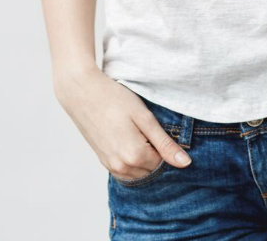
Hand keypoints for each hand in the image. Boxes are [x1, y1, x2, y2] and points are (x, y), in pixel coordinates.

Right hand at [55, 66, 191, 180]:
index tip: (155, 128)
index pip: (163, 163)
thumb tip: (185, 164)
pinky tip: (129, 139)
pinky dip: (132, 161)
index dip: (164, 145)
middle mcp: (122, 166)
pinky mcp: (103, 161)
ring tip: (137, 132)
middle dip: (155, 153)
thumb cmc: (114, 99)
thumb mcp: (144, 117)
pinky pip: (125, 171)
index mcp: (135, 155)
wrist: (81, 93)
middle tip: (146, 128)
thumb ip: (165, 143)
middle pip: (151, 169)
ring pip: (139, 173)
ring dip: (143, 159)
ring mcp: (110, 166)